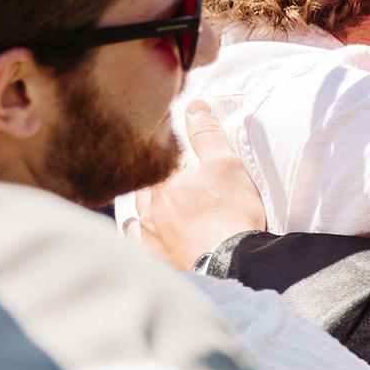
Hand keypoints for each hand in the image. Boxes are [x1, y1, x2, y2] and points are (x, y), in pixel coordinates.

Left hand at [129, 102, 263, 269]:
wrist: (232, 262)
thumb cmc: (230, 211)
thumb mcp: (226, 164)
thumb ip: (207, 134)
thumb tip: (194, 107)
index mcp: (161, 183)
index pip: (157, 160)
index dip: (166, 153)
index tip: (176, 151)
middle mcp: (148, 210)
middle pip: (145, 189)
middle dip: (156, 182)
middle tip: (173, 179)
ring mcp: (149, 238)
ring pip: (137, 217)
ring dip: (146, 210)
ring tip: (160, 208)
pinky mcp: (157, 261)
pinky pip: (140, 246)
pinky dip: (144, 238)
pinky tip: (152, 238)